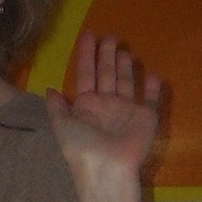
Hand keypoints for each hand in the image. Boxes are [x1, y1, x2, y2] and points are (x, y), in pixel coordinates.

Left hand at [44, 32, 160, 178]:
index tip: (88, 34)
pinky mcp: (145, 116)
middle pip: (106, 74)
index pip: (85, 74)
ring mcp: (126, 110)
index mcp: (85, 106)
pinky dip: (151, 87)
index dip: (86, 55)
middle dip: (107, 55)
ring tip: (125, 48)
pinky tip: (152, 73)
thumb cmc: (82, 146)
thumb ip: (56, 107)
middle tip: (110, 35)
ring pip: (125, 82)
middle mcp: (105, 105)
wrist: (107, 167)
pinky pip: (149, 98)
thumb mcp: (62, 125)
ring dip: (125, 66)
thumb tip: (50, 89)